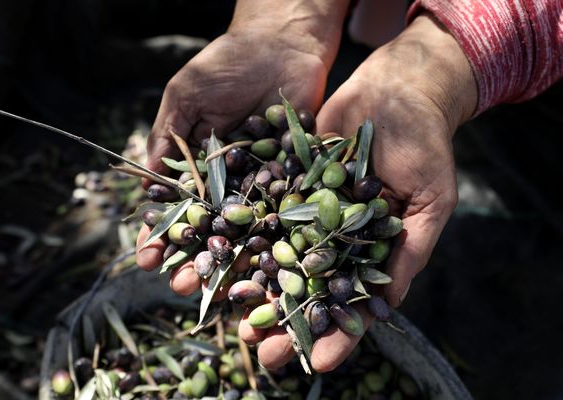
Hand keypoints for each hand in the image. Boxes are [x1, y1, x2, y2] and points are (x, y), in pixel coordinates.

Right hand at [136, 1, 349, 279]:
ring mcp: (265, 183)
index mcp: (200, 166)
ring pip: (246, 231)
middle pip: (210, 229)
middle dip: (194, 259)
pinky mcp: (298, 177)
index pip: (177, 209)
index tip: (147, 258)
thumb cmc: (227, 64)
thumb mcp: (185, 96)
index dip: (161, 234)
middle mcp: (231, 181)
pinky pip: (286, 213)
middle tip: (180, 287)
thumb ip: (166, 136)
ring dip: (232, 261)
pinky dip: (277, 239)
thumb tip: (145, 181)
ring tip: (218, 289)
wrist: (282, 42)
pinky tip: (266, 267)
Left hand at [237, 13, 477, 372]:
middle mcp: (336, 237)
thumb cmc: (426, 145)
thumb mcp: (430, 201)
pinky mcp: (288, 181)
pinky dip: (244, 235)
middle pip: (307, 288)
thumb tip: (389, 304)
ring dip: (257, 287)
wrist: (397, 87)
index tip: (319, 363)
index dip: (338, 334)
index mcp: (371, 250)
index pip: (353, 303)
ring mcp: (309, 211)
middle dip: (285, 321)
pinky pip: (264, 211)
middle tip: (261, 352)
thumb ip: (410, 250)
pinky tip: (223, 256)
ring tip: (232, 316)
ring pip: (279, 256)